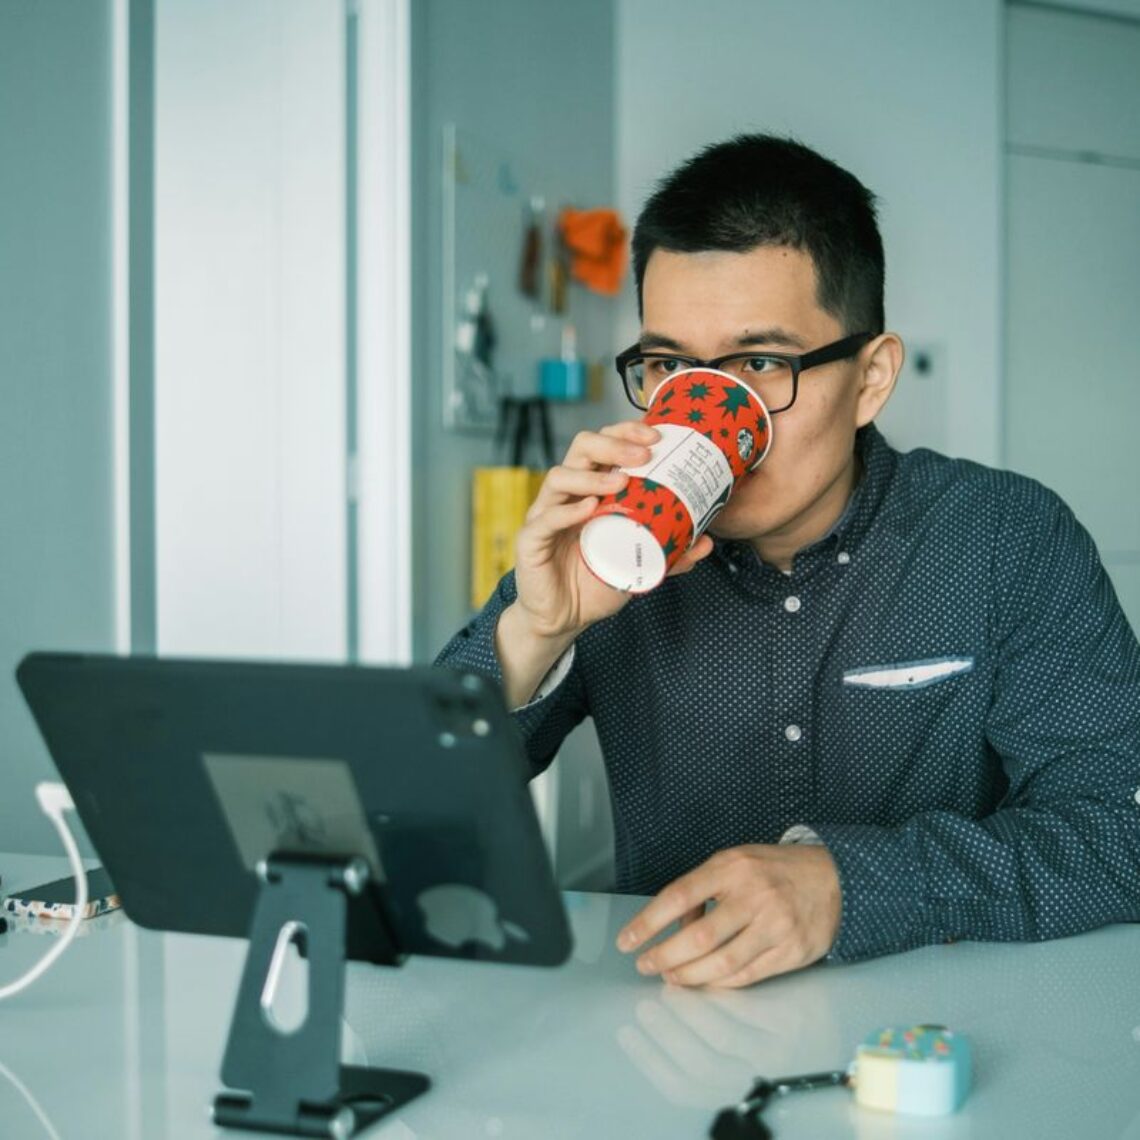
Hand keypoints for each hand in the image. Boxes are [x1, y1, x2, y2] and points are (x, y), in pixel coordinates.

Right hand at [511, 421, 714, 640]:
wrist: (564, 619)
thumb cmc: (596, 582)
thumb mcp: (639, 563)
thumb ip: (670, 551)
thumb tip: (708, 541)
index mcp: (591, 489)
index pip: (603, 445)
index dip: (626, 432)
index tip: (656, 436)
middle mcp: (567, 494)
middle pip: (581, 448)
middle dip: (613, 442)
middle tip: (644, 453)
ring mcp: (546, 514)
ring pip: (559, 476)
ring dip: (592, 474)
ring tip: (622, 481)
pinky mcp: (531, 540)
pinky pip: (545, 518)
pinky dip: (568, 511)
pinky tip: (590, 509)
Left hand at [616, 845, 841, 988]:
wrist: (836, 878)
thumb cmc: (775, 870)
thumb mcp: (737, 862)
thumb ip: (704, 888)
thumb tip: (673, 922)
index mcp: (733, 867)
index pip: (679, 896)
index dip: (648, 922)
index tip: (627, 939)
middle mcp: (754, 895)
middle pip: (698, 936)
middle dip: (665, 956)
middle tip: (646, 964)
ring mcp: (775, 925)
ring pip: (722, 962)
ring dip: (689, 975)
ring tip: (671, 976)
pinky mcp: (792, 951)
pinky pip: (747, 975)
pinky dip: (720, 981)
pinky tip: (704, 980)